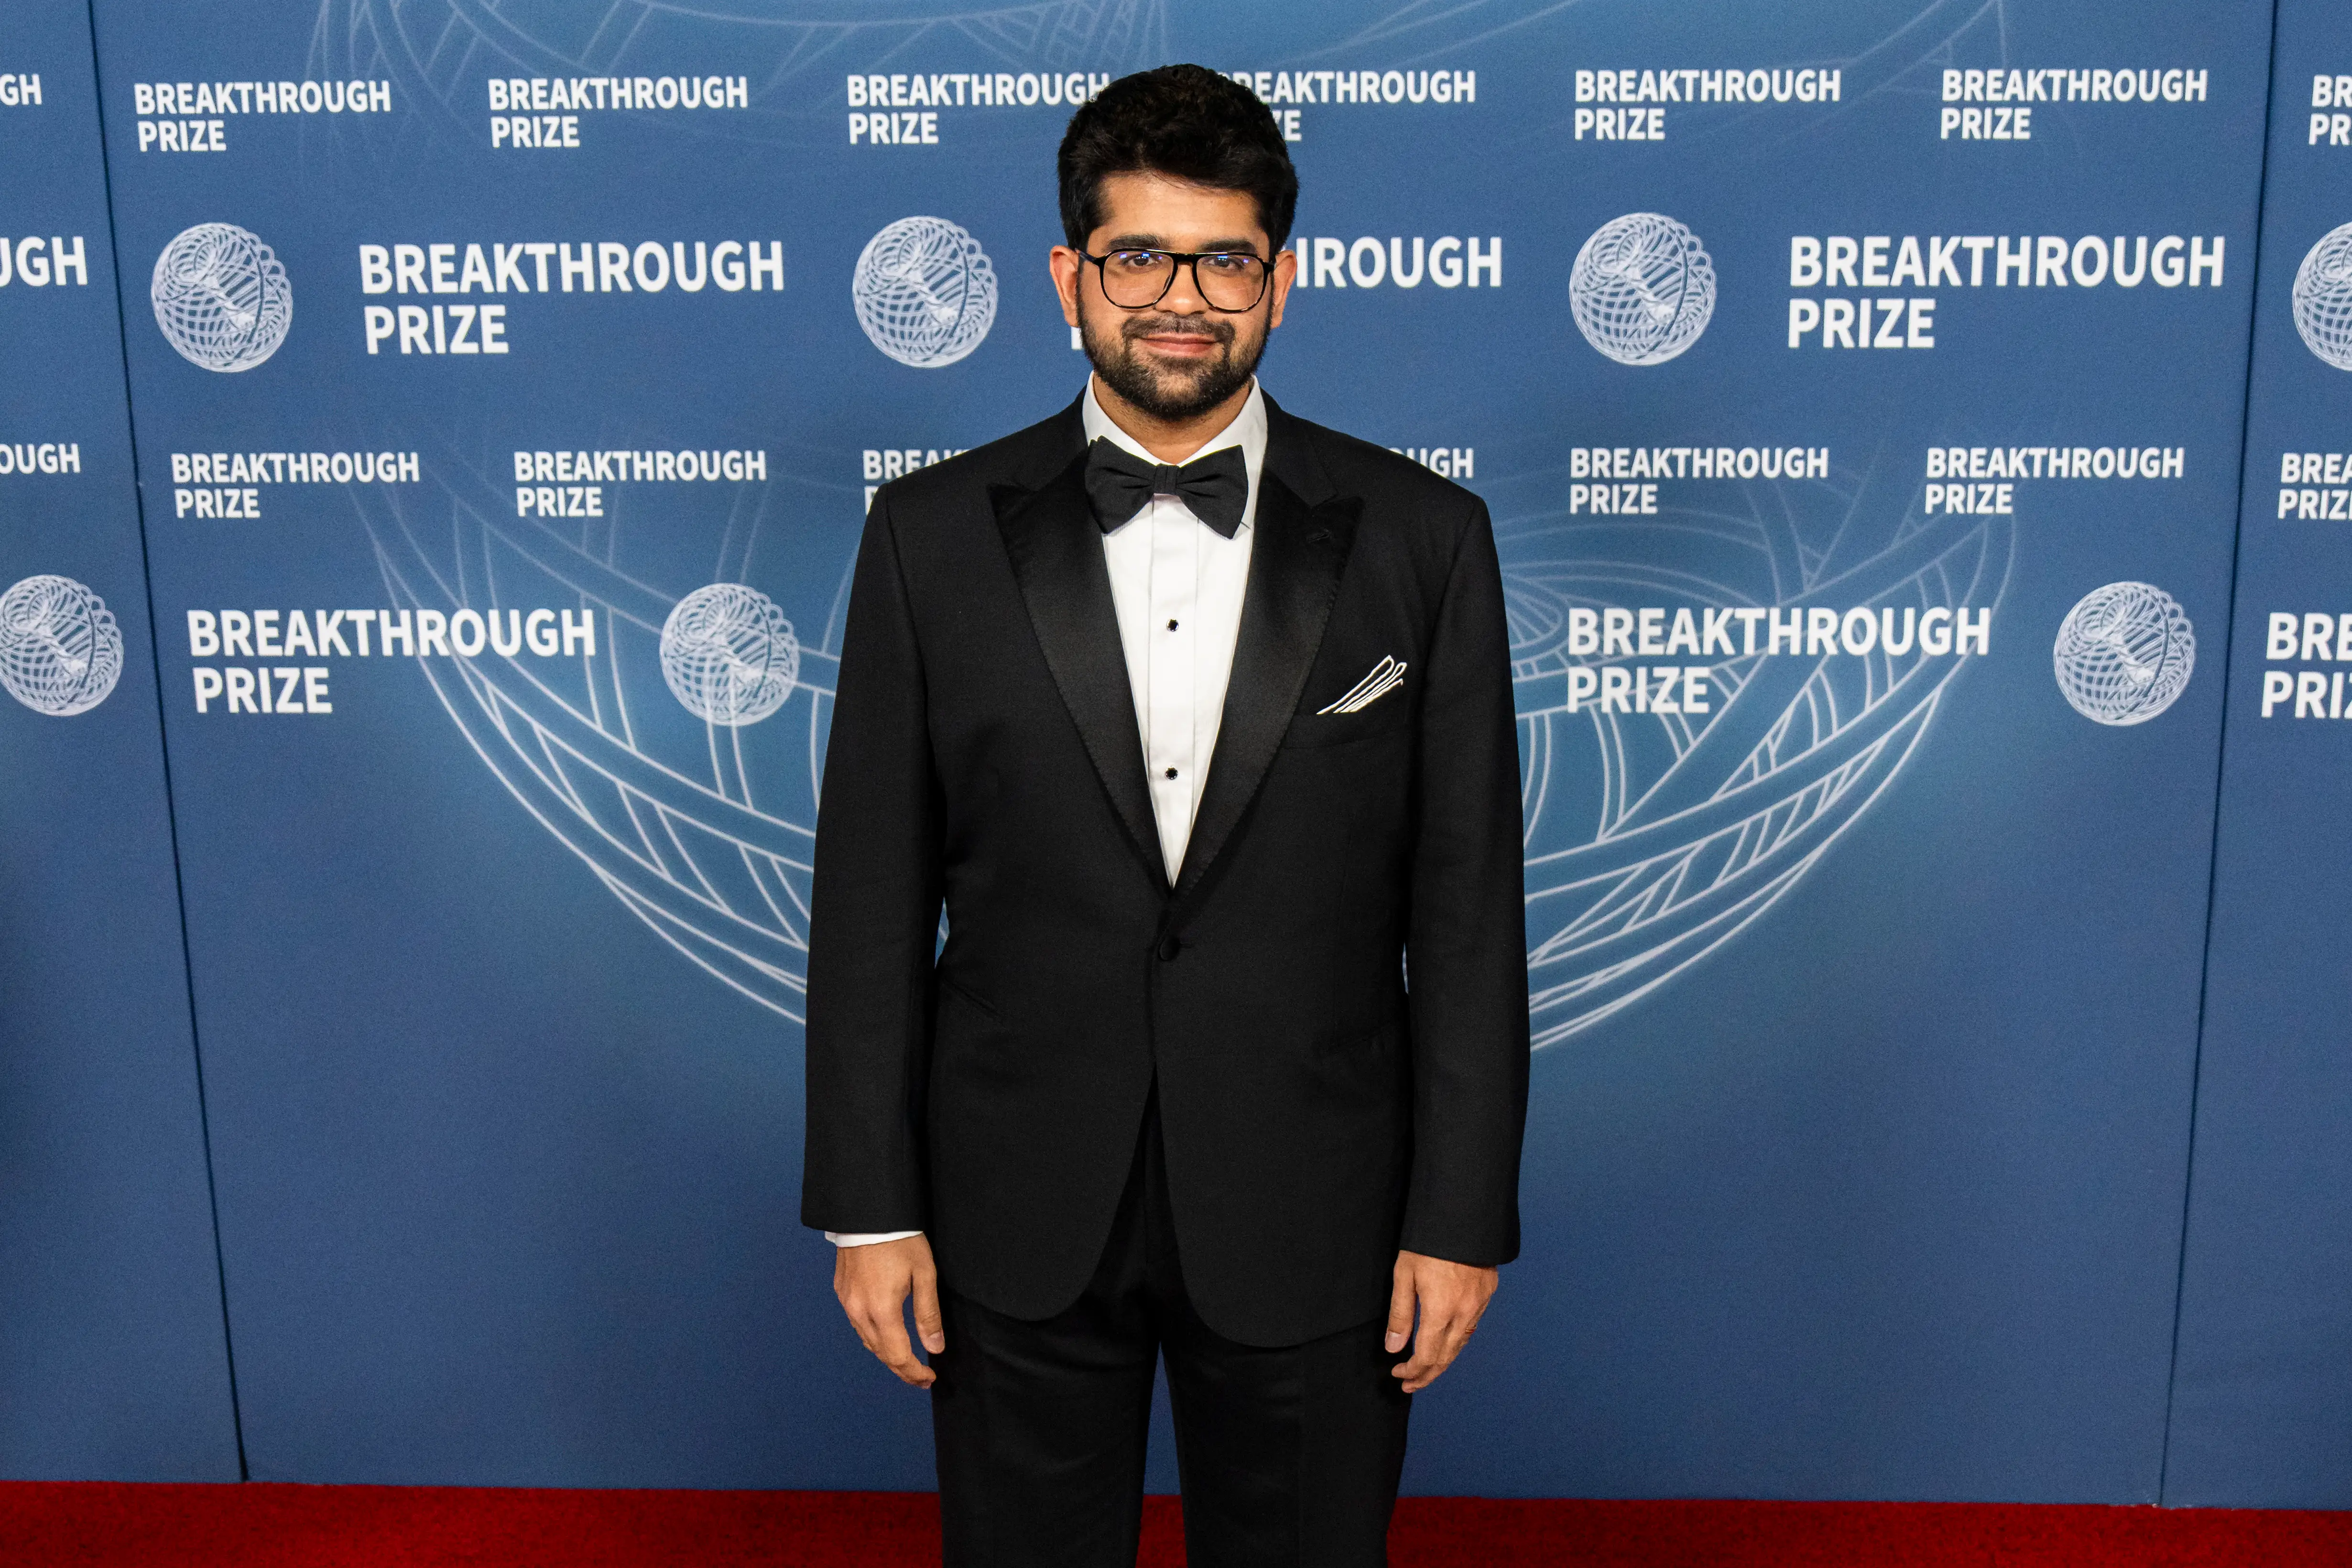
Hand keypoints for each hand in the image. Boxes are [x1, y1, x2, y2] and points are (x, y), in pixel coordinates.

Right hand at [833, 1234, 944, 1387]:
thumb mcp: (924, 1274)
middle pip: (880, 1353)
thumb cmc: (900, 1240)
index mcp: (882, 1310)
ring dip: (886, 1353)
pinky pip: (857, 1324)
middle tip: (920, 1376)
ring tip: (905, 1358)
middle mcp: (859, 1311)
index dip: (914, 1372)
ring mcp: (847, 1302)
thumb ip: (928, 1314)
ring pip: (866, 1341)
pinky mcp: (841, 1291)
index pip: (898, 1356)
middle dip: (901, 1368)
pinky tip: (884, 1333)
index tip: (928, 1379)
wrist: (868, 1213)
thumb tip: (934, 1347)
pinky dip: (872, 1335)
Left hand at [1386, 1250, 1498, 1392]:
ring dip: (1443, 1361)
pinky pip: (1471, 1327)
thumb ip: (1400, 1315)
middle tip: (1411, 1384)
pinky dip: (1457, 1342)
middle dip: (1428, 1375)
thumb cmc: (1428, 1242)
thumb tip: (1395, 1348)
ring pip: (1461, 1344)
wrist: (1464, 1215)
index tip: (1398, 1373)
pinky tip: (1447, 1343)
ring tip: (1427, 1371)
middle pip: (1446, 1357)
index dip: (1413, 1370)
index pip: (1427, 1356)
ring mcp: (1479, 1304)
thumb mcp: (1404, 1275)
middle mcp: (1464, 1312)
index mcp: (1441, 1310)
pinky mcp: (1487, 1294)